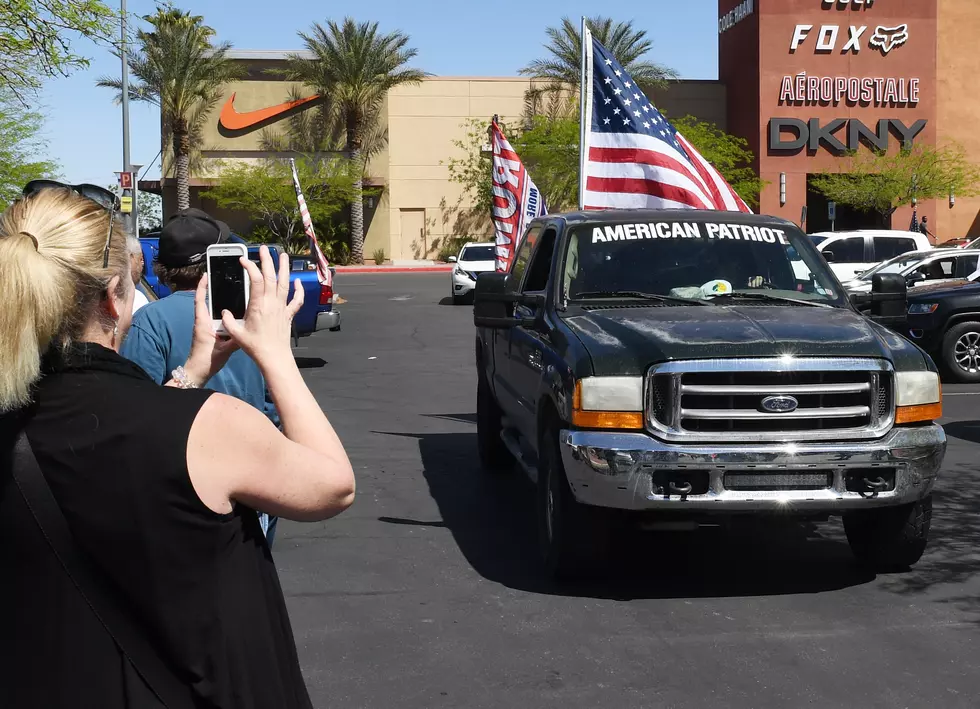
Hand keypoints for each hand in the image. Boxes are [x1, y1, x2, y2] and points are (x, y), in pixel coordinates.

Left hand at [182, 273, 239, 385]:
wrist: (198, 372)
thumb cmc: (206, 360)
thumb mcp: (224, 349)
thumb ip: (236, 339)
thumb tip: (249, 329)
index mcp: (202, 323)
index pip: (199, 300)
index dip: (202, 286)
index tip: (206, 274)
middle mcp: (203, 322)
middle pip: (207, 302)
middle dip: (214, 290)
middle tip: (224, 279)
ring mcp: (206, 327)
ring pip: (213, 311)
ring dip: (221, 303)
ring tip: (233, 293)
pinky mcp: (210, 333)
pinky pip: (217, 320)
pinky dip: (224, 315)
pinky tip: (235, 314)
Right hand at [221, 245, 303, 365]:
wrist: (274, 357)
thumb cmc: (255, 346)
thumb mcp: (236, 333)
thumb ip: (227, 320)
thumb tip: (223, 312)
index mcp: (258, 305)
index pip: (255, 280)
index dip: (250, 267)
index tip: (244, 260)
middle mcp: (272, 303)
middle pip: (271, 276)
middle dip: (267, 260)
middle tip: (264, 248)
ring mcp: (282, 308)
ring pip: (285, 283)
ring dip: (284, 268)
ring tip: (283, 255)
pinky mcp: (288, 315)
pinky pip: (296, 300)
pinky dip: (298, 290)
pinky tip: (297, 281)